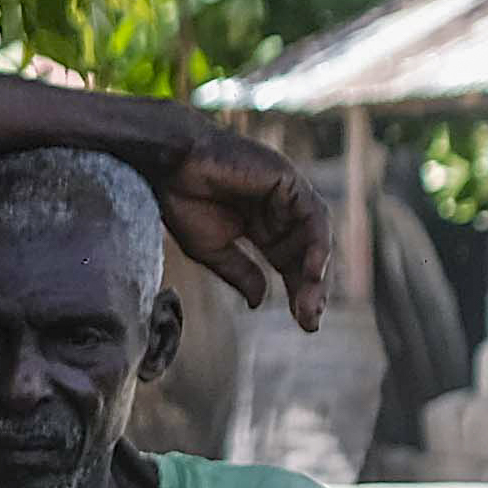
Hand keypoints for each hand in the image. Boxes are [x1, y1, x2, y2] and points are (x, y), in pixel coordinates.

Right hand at [151, 119, 330, 331]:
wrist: (171, 164)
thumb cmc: (183, 199)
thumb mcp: (211, 249)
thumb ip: (239, 272)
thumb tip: (261, 302)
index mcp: (261, 226)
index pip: (288, 262)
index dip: (298, 291)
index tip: (303, 323)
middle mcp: (280, 211)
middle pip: (305, 254)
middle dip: (309, 288)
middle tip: (309, 321)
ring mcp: (287, 194)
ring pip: (314, 237)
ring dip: (315, 272)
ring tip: (310, 303)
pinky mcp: (289, 181)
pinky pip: (312, 216)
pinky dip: (316, 243)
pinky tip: (312, 270)